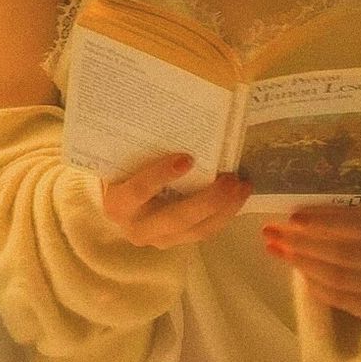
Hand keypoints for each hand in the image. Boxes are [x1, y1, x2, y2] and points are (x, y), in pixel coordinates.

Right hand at [102, 153, 251, 249]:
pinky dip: (225, 214)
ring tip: (242, 186)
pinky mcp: (178, 242)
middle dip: (208, 200)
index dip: (161, 176)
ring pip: (196, 230)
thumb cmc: (124, 174)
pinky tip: (239, 196)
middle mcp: (137, 228)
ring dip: (224, 209)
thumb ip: (142, 150)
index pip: (138, 192)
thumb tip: (174, 119)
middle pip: (175, 219)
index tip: (187, 159)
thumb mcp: (125, 162)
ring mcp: (159, 240)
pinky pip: (205, 232)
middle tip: (230, 178)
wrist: (120, 203)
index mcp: (118, 204)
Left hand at [262, 206, 360, 319]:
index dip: (327, 222)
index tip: (294, 217)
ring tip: (277, 248)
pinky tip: (297, 268)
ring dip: (302, 263)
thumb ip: (344, 209)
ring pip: (339, 279)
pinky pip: (338, 299)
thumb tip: (298, 210)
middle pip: (346, 255)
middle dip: (304, 243)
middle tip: (274, 233)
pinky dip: (313, 283)